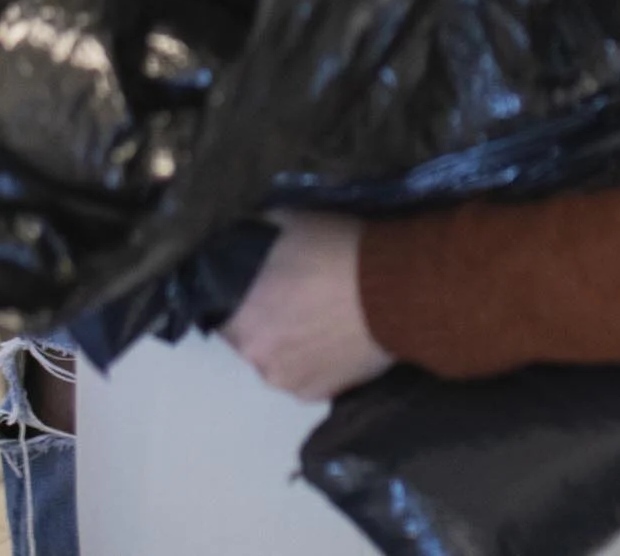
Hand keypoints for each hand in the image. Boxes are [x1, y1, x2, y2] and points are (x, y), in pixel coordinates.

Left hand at [225, 213, 392, 400]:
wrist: (397, 288)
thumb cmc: (336, 251)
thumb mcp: (285, 223)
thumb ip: (255, 238)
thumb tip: (242, 238)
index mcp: (241, 320)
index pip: (221, 312)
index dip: (241, 297)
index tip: (261, 285)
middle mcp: (257, 360)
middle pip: (252, 338)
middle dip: (267, 321)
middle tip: (295, 298)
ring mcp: (291, 382)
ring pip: (280, 360)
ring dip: (291, 345)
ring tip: (320, 319)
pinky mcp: (322, 395)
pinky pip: (308, 376)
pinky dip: (316, 361)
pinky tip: (335, 338)